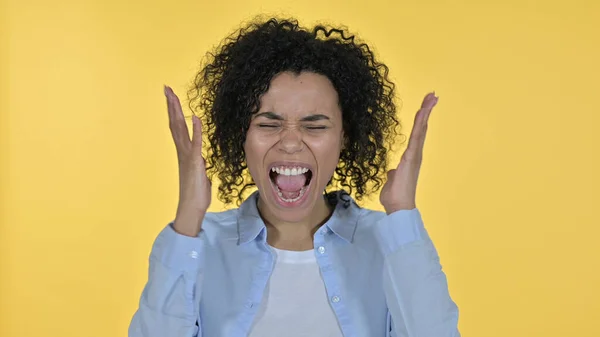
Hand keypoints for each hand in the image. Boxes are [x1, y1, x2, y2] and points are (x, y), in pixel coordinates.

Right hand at [164, 86, 210, 236]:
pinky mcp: (195, 163)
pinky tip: (196, 117)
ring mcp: (187, 156)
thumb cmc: (196, 193)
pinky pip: (195, 144)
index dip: (174, 111)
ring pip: (180, 129)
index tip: (170, 96)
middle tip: (166, 88)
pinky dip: (196, 130)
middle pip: (174, 123)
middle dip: (171, 105)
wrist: (191, 208)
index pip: (177, 127)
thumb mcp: (199, 173)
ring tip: (173, 95)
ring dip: (178, 111)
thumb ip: (198, 163)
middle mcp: (182, 152)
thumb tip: (200, 159)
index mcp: (183, 152)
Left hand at [380, 92, 437, 213]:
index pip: (417, 134)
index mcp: (411, 158)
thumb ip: (394, 174)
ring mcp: (415, 155)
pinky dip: (420, 124)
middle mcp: (416, 154)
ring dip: (426, 112)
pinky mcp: (411, 157)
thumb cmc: (395, 196)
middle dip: (427, 111)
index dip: (421, 120)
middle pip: (422, 128)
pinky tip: (423, 112)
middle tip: (433, 95)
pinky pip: (416, 137)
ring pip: (421, 129)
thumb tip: (393, 172)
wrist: (398, 207)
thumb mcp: (392, 181)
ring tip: (431, 97)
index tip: (426, 105)